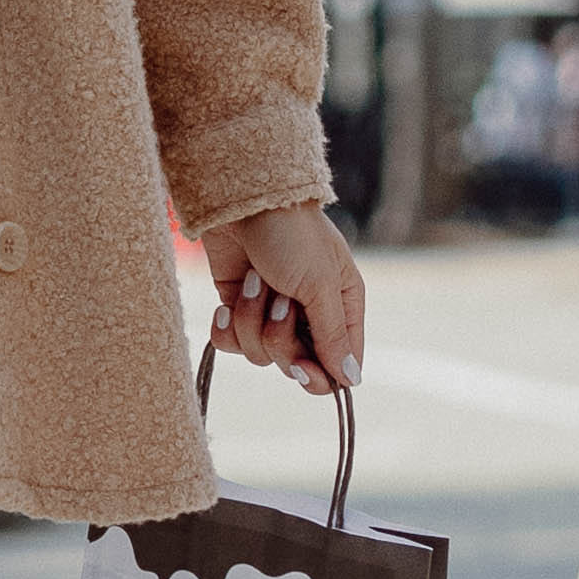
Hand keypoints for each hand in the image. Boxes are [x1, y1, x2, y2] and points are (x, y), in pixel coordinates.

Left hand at [203, 203, 362, 393]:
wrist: (242, 200)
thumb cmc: (292, 234)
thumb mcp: (320, 285)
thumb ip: (333, 335)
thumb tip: (351, 378)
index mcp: (341, 308)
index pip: (338, 365)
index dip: (317, 374)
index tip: (299, 365)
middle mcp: (308, 316)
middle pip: (295, 364)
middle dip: (279, 337)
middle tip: (279, 302)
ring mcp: (270, 314)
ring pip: (259, 354)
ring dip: (251, 319)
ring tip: (255, 282)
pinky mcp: (238, 309)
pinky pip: (230, 343)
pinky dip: (227, 325)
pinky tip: (227, 302)